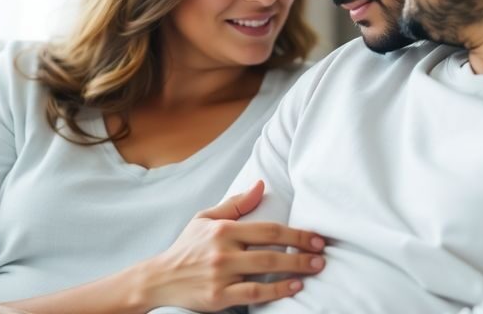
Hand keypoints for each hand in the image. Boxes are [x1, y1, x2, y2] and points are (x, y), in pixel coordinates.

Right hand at [145, 181, 324, 311]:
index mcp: (223, 229)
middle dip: (301, 251)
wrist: (159, 279)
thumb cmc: (187, 247)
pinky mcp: (218, 297)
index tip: (316, 236)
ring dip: (294, 270)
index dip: (295, 232)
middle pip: (271, 250)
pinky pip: (253, 294)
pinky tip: (294, 287)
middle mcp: (223, 251)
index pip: (267, 229)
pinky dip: (276, 291)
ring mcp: (221, 275)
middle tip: (323, 254)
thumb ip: (236, 204)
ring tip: (315, 268)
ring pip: (264, 272)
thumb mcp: (206, 219)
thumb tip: (261, 185)